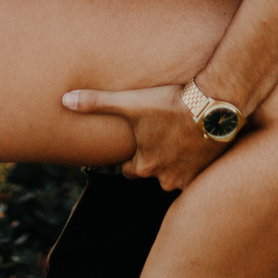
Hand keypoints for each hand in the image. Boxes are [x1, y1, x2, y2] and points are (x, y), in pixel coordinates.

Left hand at [60, 83, 229, 190]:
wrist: (213, 106)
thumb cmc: (169, 103)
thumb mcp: (129, 102)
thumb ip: (95, 103)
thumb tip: (64, 100)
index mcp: (144, 164)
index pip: (129, 169)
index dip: (133, 154)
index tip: (140, 140)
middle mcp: (164, 178)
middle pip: (152, 172)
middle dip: (154, 159)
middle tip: (161, 136)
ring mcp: (187, 178)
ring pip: (174, 175)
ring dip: (175, 162)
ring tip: (179, 138)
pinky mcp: (206, 174)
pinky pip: (195, 174)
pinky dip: (194, 163)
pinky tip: (196, 145)